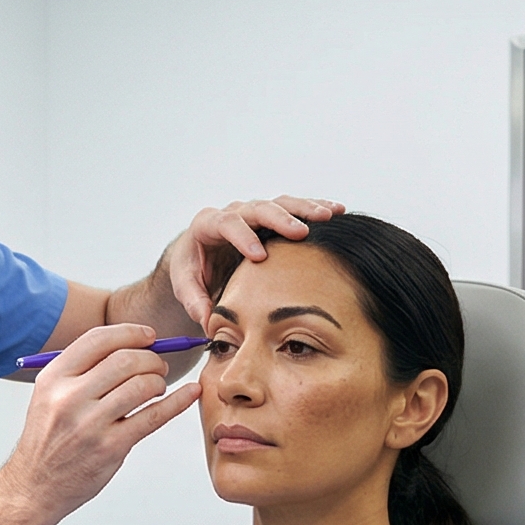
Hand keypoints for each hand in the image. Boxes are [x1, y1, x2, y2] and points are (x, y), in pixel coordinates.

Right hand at [0, 325, 201, 523]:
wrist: (35, 485)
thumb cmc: (49, 439)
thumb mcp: (49, 396)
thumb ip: (82, 371)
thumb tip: (132, 345)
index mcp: (53, 378)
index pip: (98, 340)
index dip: (130, 333)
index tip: (148, 336)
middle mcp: (70, 397)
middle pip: (125, 359)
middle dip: (151, 359)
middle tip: (158, 366)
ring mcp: (91, 423)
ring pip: (142, 385)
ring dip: (159, 381)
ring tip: (157, 387)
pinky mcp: (111, 446)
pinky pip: (154, 416)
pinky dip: (178, 401)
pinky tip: (190, 393)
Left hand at [165, 199, 346, 329]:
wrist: (200, 254)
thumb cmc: (193, 269)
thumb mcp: (186, 285)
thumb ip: (194, 301)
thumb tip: (207, 319)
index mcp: (209, 225)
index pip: (226, 224)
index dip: (243, 238)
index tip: (259, 255)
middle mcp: (234, 213)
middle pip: (258, 209)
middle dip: (280, 219)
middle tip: (301, 232)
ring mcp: (255, 213)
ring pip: (281, 204)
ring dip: (305, 209)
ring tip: (329, 216)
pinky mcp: (272, 218)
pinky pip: (295, 209)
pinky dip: (316, 208)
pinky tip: (337, 210)